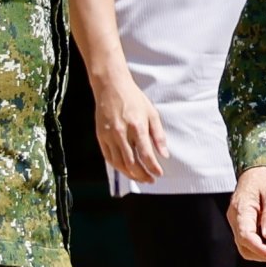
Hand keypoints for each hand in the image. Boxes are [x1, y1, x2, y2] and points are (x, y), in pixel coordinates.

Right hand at [88, 65, 167, 186]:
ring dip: (130, 174)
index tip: (158, 174)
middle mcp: (121, 133)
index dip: (153, 167)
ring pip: (119, 163)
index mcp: (137, 127)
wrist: (111, 87)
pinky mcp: (100, 136)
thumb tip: (164, 154)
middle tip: (151, 179)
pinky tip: (125, 170)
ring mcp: (109, 135)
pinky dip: (117, 166)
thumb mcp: (152, 113)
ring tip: (140, 178)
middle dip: (142, 175)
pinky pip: (108, 157)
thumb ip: (159, 135)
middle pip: (131, 163)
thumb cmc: (134, 98)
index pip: (146, 154)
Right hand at [228, 165, 265, 266]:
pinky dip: (262, 248)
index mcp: (241, 210)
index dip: (262, 250)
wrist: (259, 167)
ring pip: (246, 246)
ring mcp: (238, 221)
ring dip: (264, 254)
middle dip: (265, 255)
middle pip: (245, 246)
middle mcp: (235, 218)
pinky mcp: (244, 222)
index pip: (246, 237)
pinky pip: (249, 240)